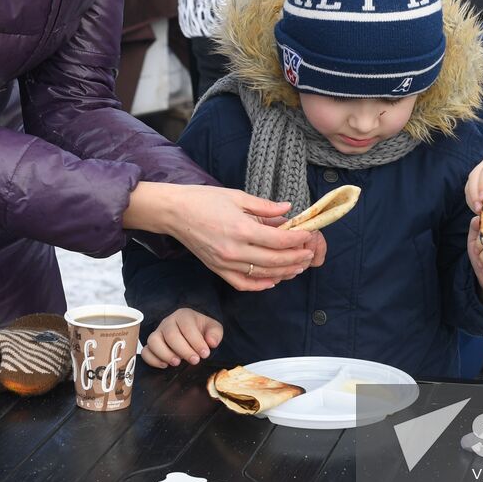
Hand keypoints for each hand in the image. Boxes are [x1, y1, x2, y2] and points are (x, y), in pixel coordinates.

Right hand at [125, 183, 320, 290]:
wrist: (174, 212)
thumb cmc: (203, 200)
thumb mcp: (237, 196)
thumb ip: (264, 207)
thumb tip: (287, 209)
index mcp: (241, 229)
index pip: (278, 240)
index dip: (296, 240)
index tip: (308, 236)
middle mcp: (234, 250)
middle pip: (274, 261)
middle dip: (295, 258)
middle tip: (308, 254)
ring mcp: (225, 263)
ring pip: (262, 275)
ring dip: (283, 273)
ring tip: (297, 267)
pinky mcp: (217, 269)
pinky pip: (242, 283)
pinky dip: (260, 285)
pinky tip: (272, 280)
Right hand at [142, 308, 223, 367]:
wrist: (190, 331)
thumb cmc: (200, 330)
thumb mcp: (212, 328)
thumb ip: (215, 333)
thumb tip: (211, 342)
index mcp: (184, 315)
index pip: (187, 326)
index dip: (196, 341)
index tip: (205, 353)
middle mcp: (168, 322)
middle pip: (170, 334)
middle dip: (183, 350)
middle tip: (194, 360)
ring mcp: (157, 333)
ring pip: (153, 341)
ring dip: (165, 354)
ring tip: (177, 362)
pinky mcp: (151, 345)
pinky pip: (145, 351)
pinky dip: (153, 360)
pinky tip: (165, 365)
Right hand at [465, 154, 482, 227]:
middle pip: (475, 175)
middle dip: (475, 192)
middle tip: (479, 208)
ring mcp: (481, 173)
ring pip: (470, 184)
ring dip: (472, 199)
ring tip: (479, 211)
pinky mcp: (476, 184)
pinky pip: (469, 192)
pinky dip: (472, 202)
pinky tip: (479, 210)